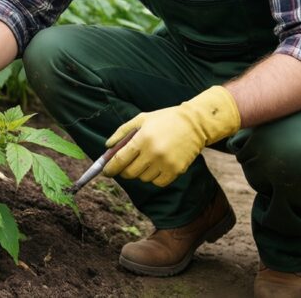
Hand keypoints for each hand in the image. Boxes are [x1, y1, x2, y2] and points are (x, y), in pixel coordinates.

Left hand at [102, 86, 239, 186]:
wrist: (195, 124)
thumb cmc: (165, 119)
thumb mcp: (141, 119)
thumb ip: (122, 132)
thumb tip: (107, 147)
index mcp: (143, 139)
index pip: (120, 159)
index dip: (110, 168)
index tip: (106, 171)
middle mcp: (153, 153)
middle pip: (130, 173)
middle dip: (124, 171)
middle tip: (125, 166)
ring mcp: (165, 163)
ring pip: (143, 178)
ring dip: (141, 172)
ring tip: (147, 160)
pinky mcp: (176, 171)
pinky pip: (158, 182)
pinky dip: (154, 177)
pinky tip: (157, 166)